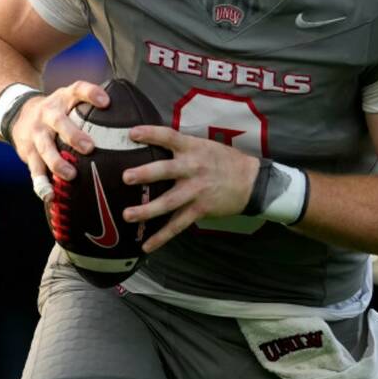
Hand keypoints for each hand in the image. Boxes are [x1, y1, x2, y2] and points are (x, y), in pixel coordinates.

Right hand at [9, 80, 108, 188]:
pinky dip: (41, 183)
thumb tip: (135, 119)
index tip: (106, 102)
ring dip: (57, 162)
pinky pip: (34, 169)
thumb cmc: (59, 111)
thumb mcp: (72, 100)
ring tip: (71, 175)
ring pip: (45, 148)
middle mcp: (48, 114)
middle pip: (59, 122)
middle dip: (73, 135)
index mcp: (63, 98)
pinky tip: (50, 195)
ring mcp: (36, 133)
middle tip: (89, 147)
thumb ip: (95, 107)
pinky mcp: (28, 152)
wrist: (19, 115)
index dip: (91, 93)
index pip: (78, 89)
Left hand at [120, 126, 259, 252]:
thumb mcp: (206, 146)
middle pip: (166, 171)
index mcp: (193, 149)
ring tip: (128, 214)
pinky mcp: (200, 209)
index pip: (170, 137)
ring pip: (168, 202)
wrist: (251, 181)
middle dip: (146, 174)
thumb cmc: (225, 161)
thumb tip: (155, 144)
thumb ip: (183, 147)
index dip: (151, 134)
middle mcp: (193, 169)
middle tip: (126, 177)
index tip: (132, 133)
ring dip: (147, 209)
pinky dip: (162, 237)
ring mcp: (196, 191)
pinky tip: (146, 245)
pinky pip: (178, 225)